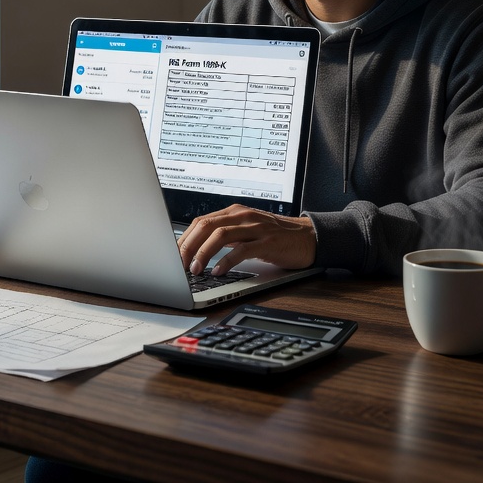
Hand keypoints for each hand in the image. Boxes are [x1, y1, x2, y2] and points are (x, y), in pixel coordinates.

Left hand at [177, 205, 315, 275]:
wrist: (309, 237)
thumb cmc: (275, 237)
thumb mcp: (247, 231)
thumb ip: (225, 236)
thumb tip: (196, 250)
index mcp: (234, 212)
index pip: (201, 222)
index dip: (184, 239)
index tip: (173, 256)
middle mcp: (242, 216)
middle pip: (206, 226)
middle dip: (188, 246)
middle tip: (179, 265)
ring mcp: (256, 227)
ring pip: (220, 235)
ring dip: (203, 253)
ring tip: (195, 269)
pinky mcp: (268, 241)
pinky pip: (242, 249)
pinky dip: (226, 261)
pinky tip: (218, 271)